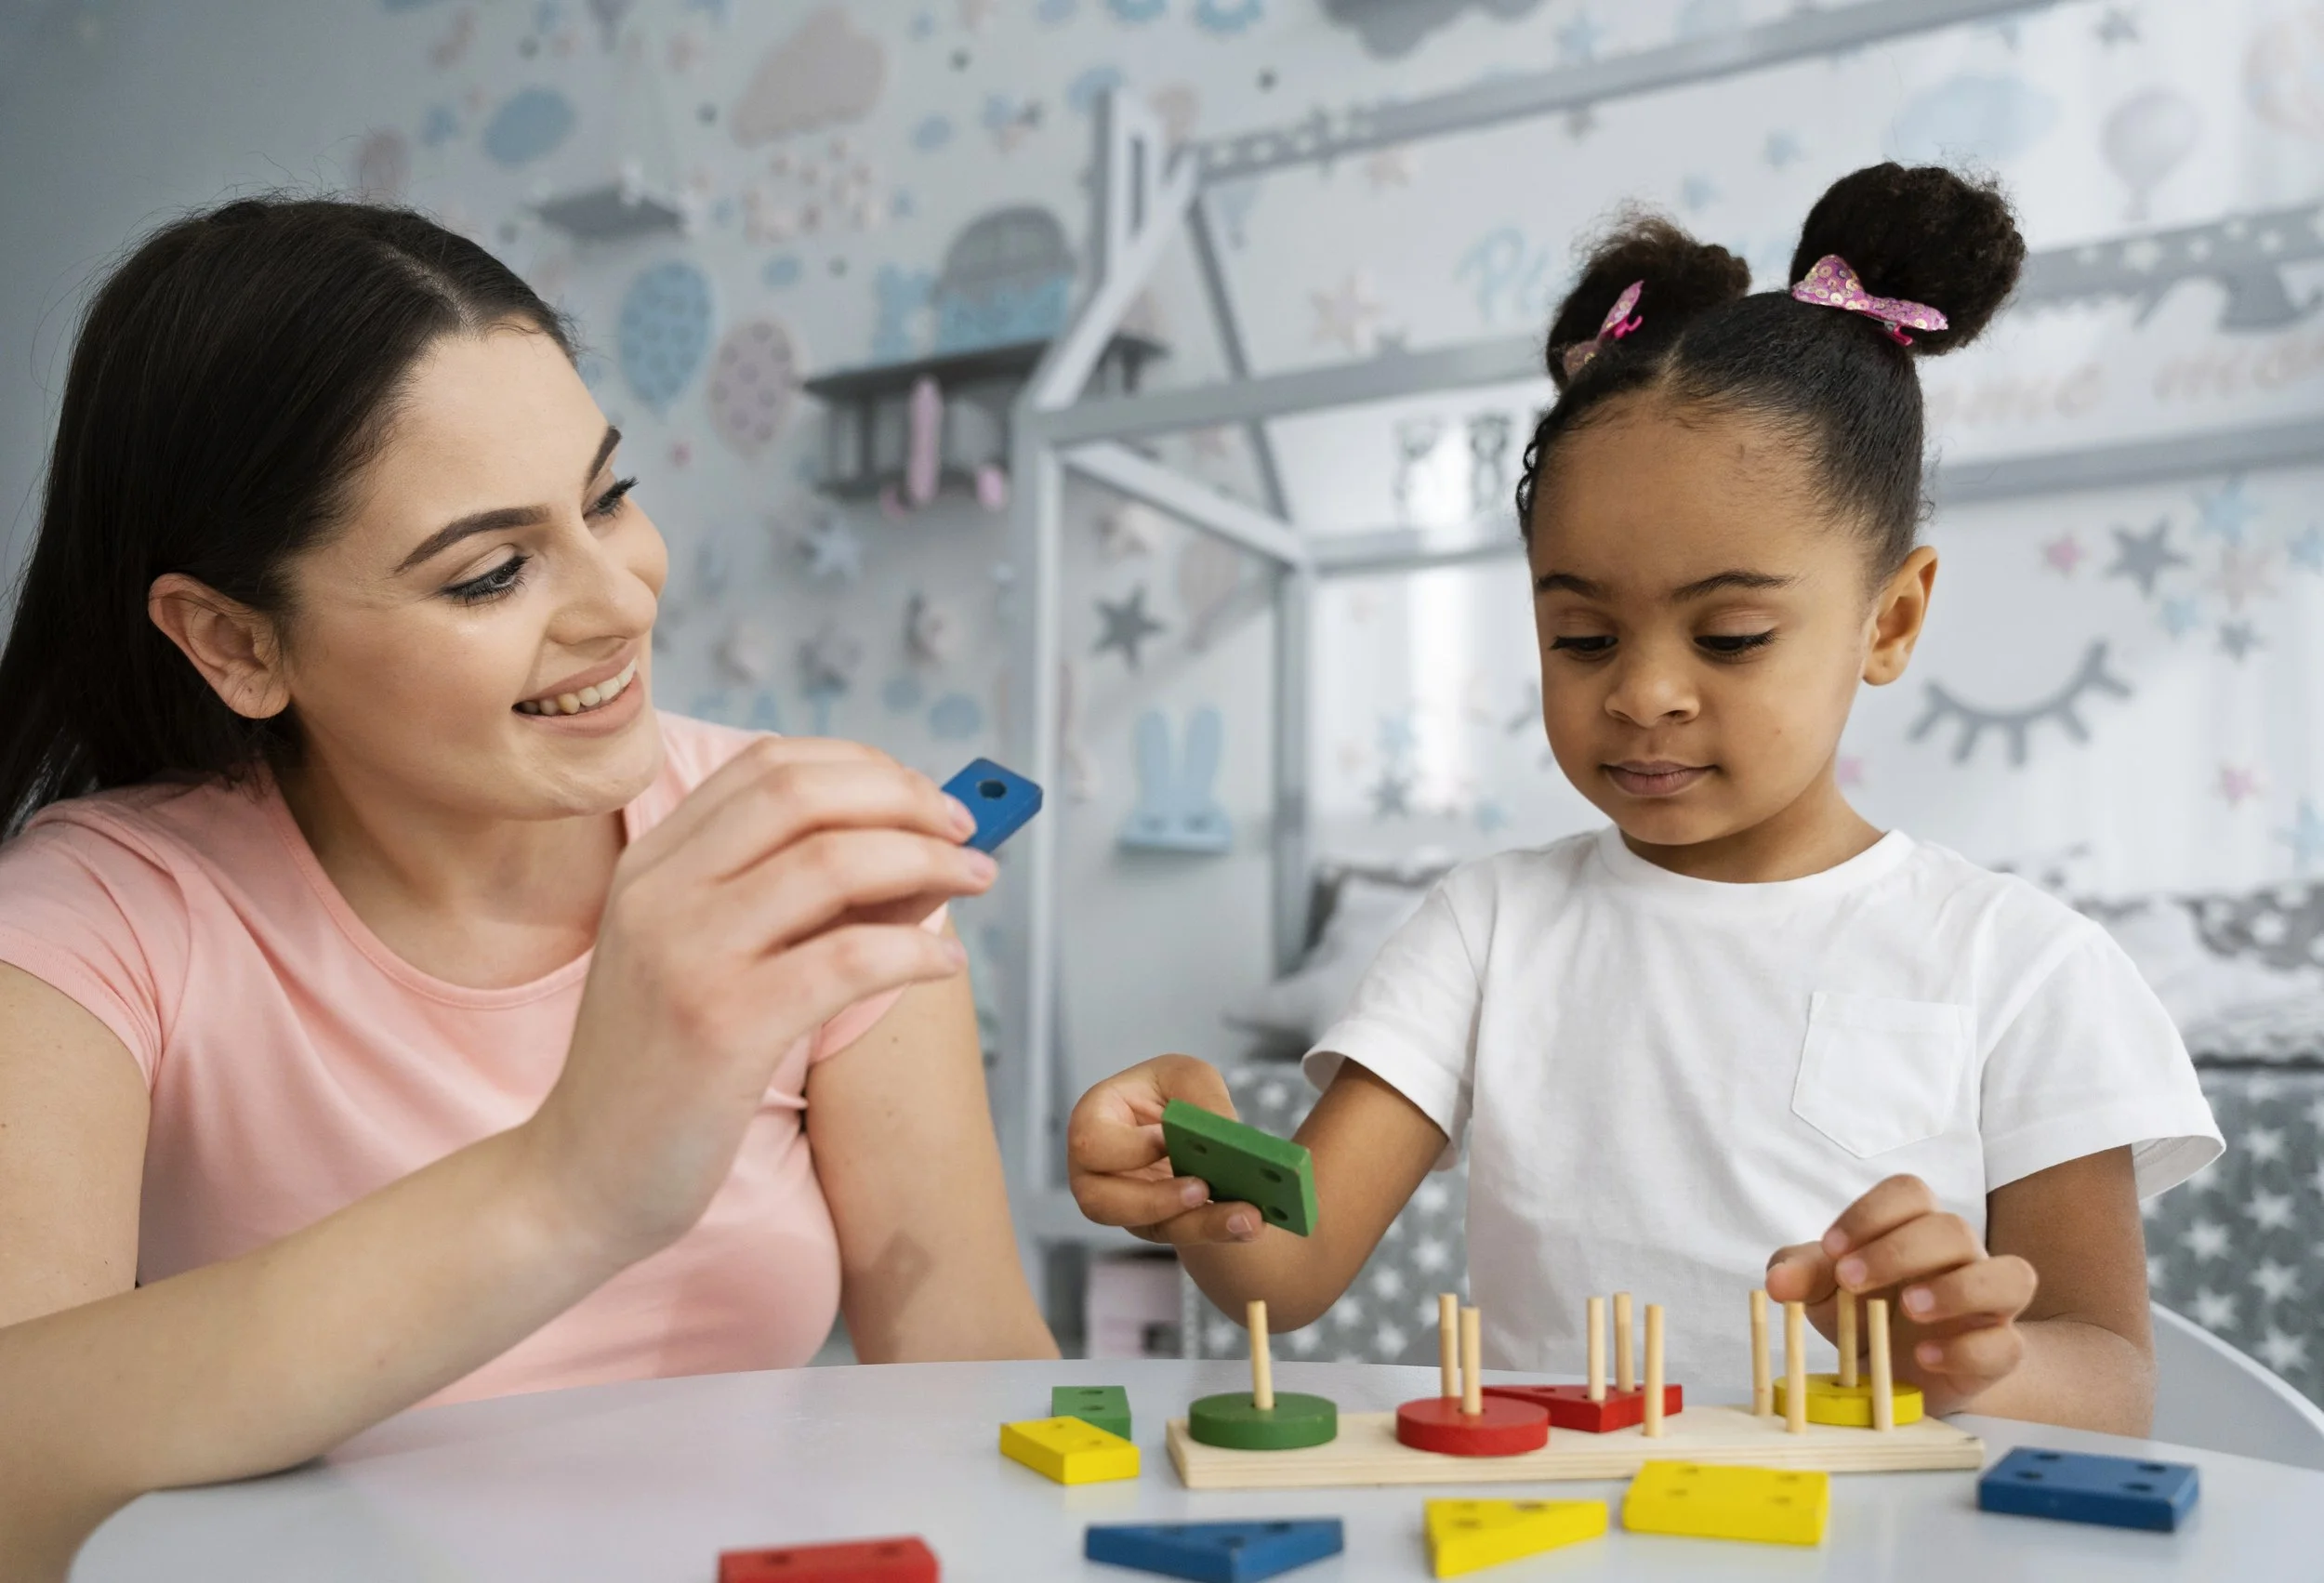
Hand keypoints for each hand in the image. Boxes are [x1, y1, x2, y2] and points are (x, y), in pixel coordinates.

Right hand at [522, 738, 993, 1263]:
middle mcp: (658, 891)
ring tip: (976, 880)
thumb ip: (792, 898)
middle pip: (801, 793)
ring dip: (927, 862)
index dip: (863, 766)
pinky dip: (915, 948)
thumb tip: (923, 849)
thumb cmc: (665, 1070)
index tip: (922, 798)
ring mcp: (685, 954)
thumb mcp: (706, 958)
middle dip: (903, 799)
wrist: (583, 1177)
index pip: (767, 765)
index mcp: (651, 862)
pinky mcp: (722, 1026)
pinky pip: (847, 959)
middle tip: (964, 834)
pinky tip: (945, 963)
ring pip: (831, 862)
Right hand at [1066, 1055, 1266, 1245]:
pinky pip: (1179, 1234)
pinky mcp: (1154, 1225)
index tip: (1167, 1141)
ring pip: (1146, 1227)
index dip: (1128, 1148)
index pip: (1092, 1143)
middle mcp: (1095, 1170)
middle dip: (1156, 1200)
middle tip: (1203, 1189)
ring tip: (1246, 1217)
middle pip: (1102, 1202)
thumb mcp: (1189, 1078)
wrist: (1188, 1127)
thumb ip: (1203, 1101)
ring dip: (1197, 1223)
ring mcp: (1121, 1204)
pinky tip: (1251, 1222)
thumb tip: (1224, 1136)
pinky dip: (1217, 1228)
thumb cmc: (1174, 1093)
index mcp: (1093, 1118)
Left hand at [1765, 1174, 2037, 1411]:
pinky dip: (1966, 1349)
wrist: (1899, 1374)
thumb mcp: (1822, 1290)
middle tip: (1851, 1281)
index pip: (1910, 1192)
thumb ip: (1800, 1273)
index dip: (1871, 1213)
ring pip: (2010, 1275)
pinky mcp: (2000, 1352)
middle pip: (1954, 1229)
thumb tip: (1776, 1280)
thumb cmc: (1863, 1312)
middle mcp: (1961, 1258)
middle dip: (1899, 1250)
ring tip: (1907, 1308)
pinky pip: (2007, 1344)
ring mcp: (1989, 1304)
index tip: (1832, 1248)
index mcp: (1915, 1228)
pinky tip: (1924, 1357)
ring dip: (1957, 1288)